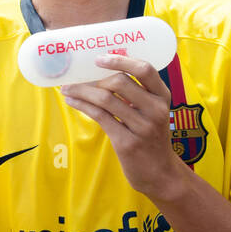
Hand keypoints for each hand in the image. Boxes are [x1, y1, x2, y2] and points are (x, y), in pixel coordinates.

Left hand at [60, 54, 185, 202]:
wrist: (159, 173)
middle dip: (92, 79)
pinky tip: (72, 102)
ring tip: (67, 89)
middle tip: (75, 78)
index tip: (99, 58)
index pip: (145, 69)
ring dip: (81, 91)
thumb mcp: (152, 112)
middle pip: (119, 82)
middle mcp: (155, 109)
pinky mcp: (127, 142)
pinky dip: (82, 106)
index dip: (121, 60)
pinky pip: (100, 116)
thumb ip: (136, 93)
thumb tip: (100, 72)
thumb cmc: (150, 137)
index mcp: (163, 97)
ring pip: (105, 99)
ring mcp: (142, 127)